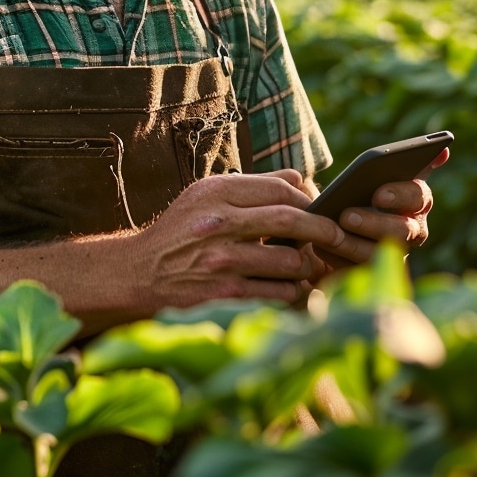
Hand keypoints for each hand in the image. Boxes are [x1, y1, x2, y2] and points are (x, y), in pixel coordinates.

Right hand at [136, 169, 344, 312]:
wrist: (140, 272)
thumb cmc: (182, 230)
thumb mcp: (206, 195)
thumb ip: (251, 187)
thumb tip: (304, 183)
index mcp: (218, 191)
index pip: (283, 188)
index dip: (311, 199)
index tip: (322, 209)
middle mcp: (219, 222)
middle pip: (292, 220)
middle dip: (324, 229)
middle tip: (337, 236)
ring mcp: (222, 260)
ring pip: (291, 261)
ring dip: (307, 265)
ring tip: (308, 265)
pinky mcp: (224, 294)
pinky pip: (278, 293)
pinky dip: (292, 291)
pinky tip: (289, 287)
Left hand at [312, 147, 445, 270]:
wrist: (334, 220)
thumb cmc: (359, 190)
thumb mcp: (371, 174)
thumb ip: (397, 163)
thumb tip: (443, 152)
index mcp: (416, 201)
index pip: (419, 197)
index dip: (400, 195)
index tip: (378, 195)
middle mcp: (412, 230)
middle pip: (403, 230)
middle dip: (374, 223)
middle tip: (346, 215)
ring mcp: (394, 255)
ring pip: (379, 254)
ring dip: (353, 243)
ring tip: (330, 233)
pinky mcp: (371, 272)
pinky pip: (356, 270)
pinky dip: (337, 258)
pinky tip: (319, 246)